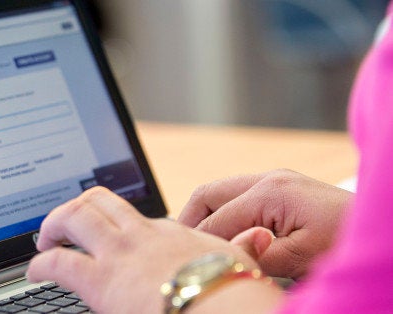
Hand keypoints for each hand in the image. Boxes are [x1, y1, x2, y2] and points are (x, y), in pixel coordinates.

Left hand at [27, 187, 274, 312]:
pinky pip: (59, 261)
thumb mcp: (242, 262)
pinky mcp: (102, 281)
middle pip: (97, 200)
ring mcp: (119, 253)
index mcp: (169, 233)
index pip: (133, 217)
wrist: (223, 310)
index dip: (115, 222)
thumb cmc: (235, 292)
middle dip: (74, 207)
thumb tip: (257, 237)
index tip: (108, 233)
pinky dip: (40, 263)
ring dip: (54, 225)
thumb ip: (242, 246)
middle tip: (63, 225)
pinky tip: (34, 271)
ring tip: (44, 241)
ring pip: (75, 217)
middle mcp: (140, 234)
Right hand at [178, 169, 353, 278]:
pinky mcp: (280, 186)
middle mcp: (268, 178)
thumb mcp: (298, 258)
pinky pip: (237, 195)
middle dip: (189, 220)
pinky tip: (224, 234)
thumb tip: (221, 255)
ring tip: (198, 244)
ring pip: (219, 192)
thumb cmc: (345, 242)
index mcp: (270, 192)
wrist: (380, 230)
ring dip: (205, 216)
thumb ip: (254, 254)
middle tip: (180, 248)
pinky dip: (223, 213)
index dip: (198, 243)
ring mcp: (274, 179)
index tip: (185, 262)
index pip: (215, 219)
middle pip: (207, 194)